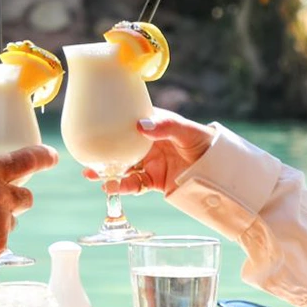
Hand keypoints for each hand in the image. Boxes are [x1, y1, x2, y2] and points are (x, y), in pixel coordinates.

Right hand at [83, 109, 216, 196]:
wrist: (222, 170)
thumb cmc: (206, 142)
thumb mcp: (187, 131)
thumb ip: (165, 128)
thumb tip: (139, 126)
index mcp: (154, 126)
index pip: (128, 120)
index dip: (111, 121)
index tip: (93, 121)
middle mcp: (148, 144)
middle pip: (120, 146)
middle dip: (103, 150)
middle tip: (84, 152)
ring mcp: (150, 163)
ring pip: (123, 167)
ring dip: (107, 170)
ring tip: (91, 173)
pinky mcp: (154, 181)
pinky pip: (134, 184)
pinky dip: (122, 186)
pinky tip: (110, 186)